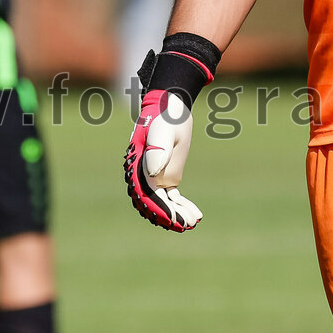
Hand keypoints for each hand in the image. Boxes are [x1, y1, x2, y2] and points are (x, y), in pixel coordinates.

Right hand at [124, 90, 202, 231]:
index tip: (172, 219)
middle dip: (169, 216)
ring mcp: (154, 177)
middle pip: (153, 202)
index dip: (158, 208)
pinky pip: (171, 197)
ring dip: (176, 215)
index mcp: (138, 165)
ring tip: (194, 222)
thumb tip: (153, 173)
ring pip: (163, 203)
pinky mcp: (166, 176)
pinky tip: (195, 215)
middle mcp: (143, 175)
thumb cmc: (167, 117)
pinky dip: (181, 207)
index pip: (145, 193)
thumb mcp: (164, 130)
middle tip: (187, 224)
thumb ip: (158, 149)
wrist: (172, 108)